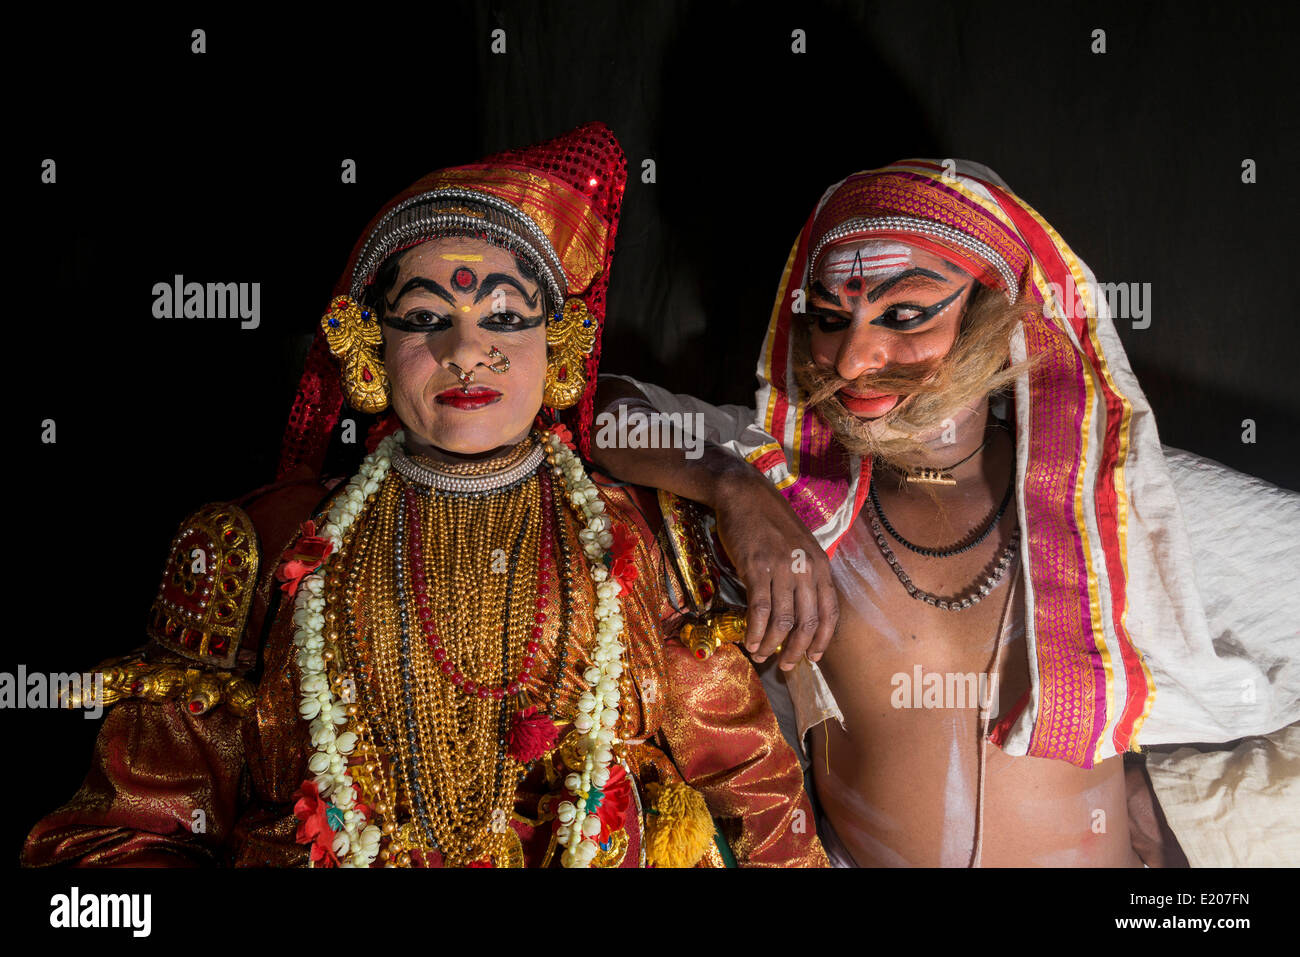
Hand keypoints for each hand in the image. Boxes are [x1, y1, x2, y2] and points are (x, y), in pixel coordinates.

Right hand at [709, 469, 839, 670]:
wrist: (744, 495)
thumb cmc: (771, 521)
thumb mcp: (800, 546)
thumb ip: (806, 574)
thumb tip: (800, 610)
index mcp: (821, 565)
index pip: (830, 613)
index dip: (822, 640)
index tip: (812, 657)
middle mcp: (806, 569)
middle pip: (807, 622)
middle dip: (796, 649)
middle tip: (787, 666)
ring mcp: (782, 568)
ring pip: (783, 620)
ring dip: (772, 644)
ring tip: (761, 655)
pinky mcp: (757, 568)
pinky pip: (760, 610)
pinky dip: (755, 631)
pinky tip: (750, 642)